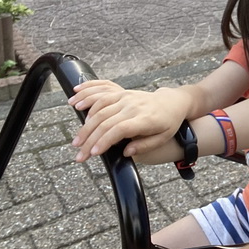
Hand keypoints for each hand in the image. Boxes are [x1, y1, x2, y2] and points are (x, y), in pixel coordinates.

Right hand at [69, 81, 188, 161]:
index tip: (94, 153)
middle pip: (106, 122)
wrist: (172, 101)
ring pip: (100, 109)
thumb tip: (127, 152)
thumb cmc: (168, 123)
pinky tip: (76, 106)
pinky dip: (88, 102)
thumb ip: (145, 146)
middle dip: (90, 140)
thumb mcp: (163, 138)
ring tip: (76, 141)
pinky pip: (101, 95)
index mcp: (145, 119)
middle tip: (79, 155)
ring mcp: (126, 97)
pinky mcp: (121, 93)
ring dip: (85, 125)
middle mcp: (133, 106)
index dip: (105, 140)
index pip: (120, 129)